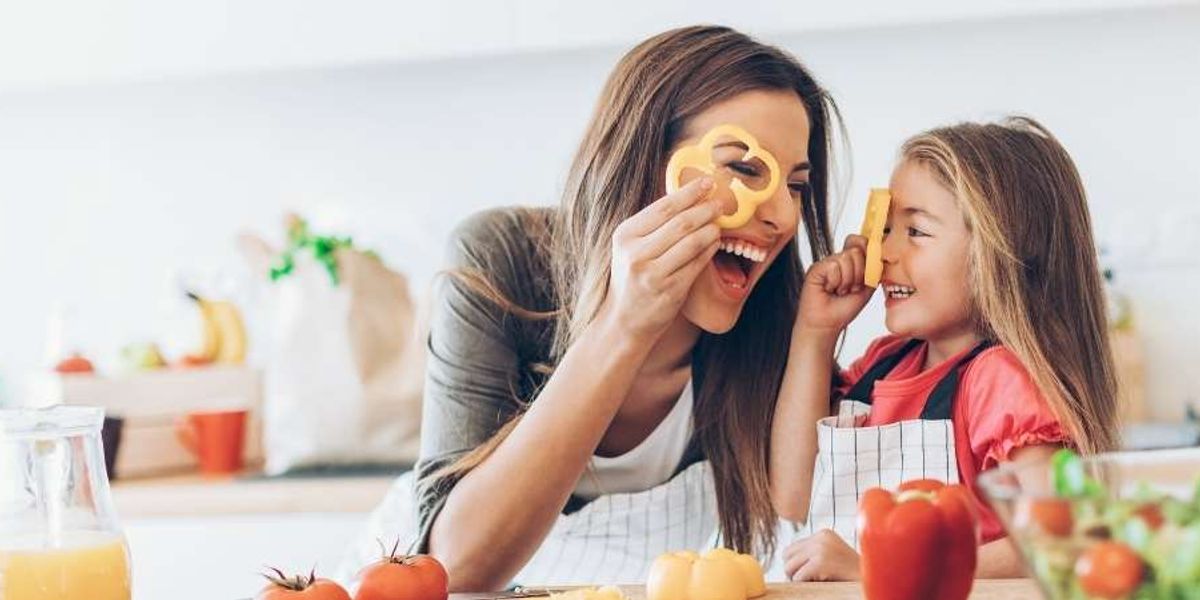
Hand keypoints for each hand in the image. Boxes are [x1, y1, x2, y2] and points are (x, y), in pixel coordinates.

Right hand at [601, 177, 722, 343]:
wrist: (624, 320)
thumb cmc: (632, 277)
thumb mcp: (631, 247)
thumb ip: (653, 224)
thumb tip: (688, 195)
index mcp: (624, 236)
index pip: (663, 207)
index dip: (689, 192)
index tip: (707, 182)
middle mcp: (636, 254)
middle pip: (681, 223)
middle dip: (705, 209)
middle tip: (720, 202)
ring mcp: (653, 274)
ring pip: (693, 242)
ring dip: (711, 229)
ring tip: (719, 222)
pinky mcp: (670, 290)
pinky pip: (698, 263)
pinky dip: (710, 250)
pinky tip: (715, 242)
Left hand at [784, 529, 861, 581]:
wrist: (874, 582)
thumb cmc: (851, 574)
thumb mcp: (831, 556)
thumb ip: (812, 553)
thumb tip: (786, 563)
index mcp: (823, 534)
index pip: (791, 549)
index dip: (797, 565)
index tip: (811, 573)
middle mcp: (820, 538)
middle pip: (786, 556)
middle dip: (795, 571)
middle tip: (811, 580)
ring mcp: (820, 549)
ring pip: (789, 567)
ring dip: (799, 579)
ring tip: (818, 581)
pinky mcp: (820, 562)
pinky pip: (798, 578)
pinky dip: (806, 585)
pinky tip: (822, 583)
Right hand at [797, 234, 874, 336]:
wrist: (828, 324)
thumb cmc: (844, 308)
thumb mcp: (867, 286)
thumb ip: (874, 268)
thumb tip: (877, 252)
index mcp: (850, 261)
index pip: (860, 241)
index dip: (866, 253)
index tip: (865, 274)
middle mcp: (837, 259)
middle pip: (856, 250)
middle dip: (858, 274)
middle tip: (850, 288)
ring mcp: (826, 263)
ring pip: (845, 258)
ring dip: (846, 281)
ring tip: (839, 291)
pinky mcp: (815, 269)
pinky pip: (833, 266)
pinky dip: (835, 282)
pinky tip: (829, 290)